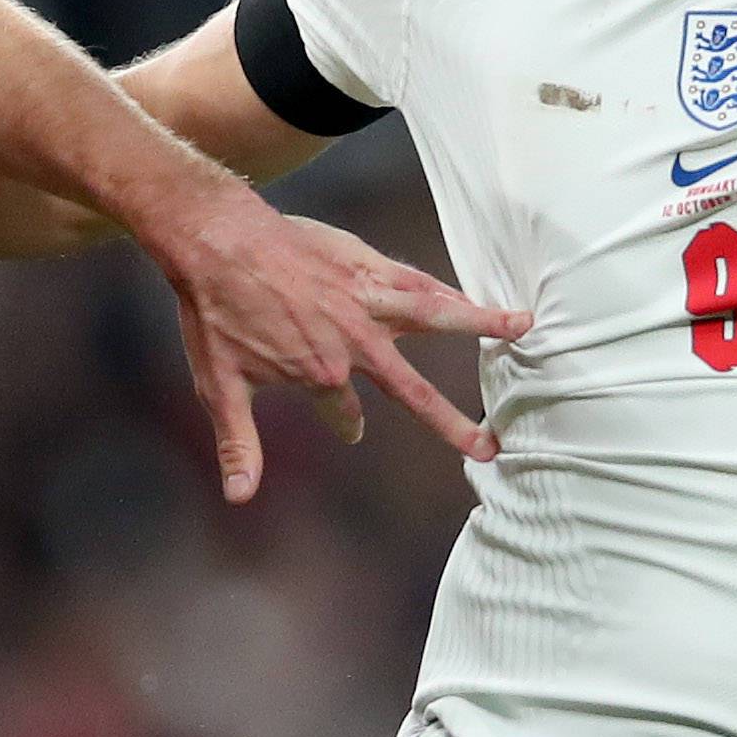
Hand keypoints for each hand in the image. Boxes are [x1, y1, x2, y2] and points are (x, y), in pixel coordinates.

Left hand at [128, 190, 531, 502]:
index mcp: (321, 374)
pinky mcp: (365, 264)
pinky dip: (447, 291)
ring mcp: (365, 301)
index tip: (349, 427)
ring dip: (479, 324)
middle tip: (487, 449)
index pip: (342, 410)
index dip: (344, 419)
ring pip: (433, 317)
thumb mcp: (220, 385)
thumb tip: (240, 497)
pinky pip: (416, 281)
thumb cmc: (213, 312)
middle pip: (412, 390)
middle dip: (451, 424)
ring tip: (523, 328)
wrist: (215, 239)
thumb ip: (239, 443)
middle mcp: (355, 343)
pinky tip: (472, 296)